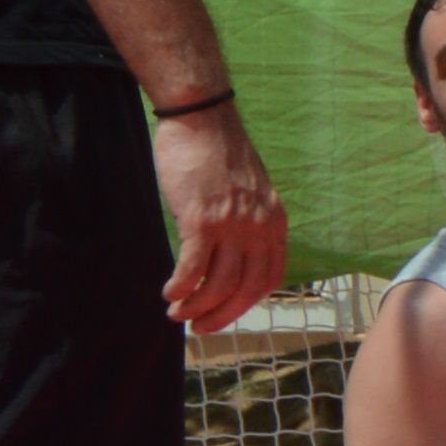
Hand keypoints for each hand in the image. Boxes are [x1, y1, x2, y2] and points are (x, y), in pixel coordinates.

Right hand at [153, 102, 288, 330]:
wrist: (202, 119)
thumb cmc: (218, 154)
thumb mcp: (249, 193)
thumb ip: (248, 223)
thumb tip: (229, 256)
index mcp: (275, 222)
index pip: (269, 278)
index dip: (247, 303)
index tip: (227, 313)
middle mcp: (259, 228)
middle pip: (245, 289)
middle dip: (221, 315)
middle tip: (199, 327)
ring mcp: (232, 225)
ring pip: (218, 284)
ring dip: (196, 306)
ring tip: (178, 313)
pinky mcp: (202, 219)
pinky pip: (193, 268)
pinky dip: (181, 287)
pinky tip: (170, 293)